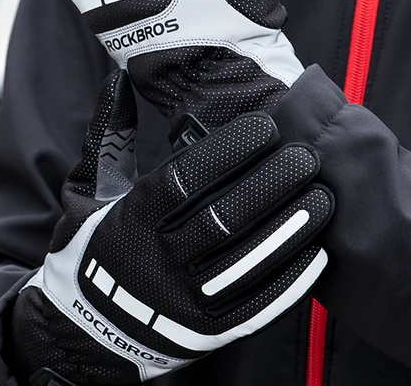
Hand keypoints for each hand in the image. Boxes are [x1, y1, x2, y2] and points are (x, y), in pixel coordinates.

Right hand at [11, 71, 333, 383]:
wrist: (86, 330)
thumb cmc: (91, 246)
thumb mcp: (87, 191)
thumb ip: (107, 136)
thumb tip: (118, 79)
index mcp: (128, 222)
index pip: (182, 183)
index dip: (226, 152)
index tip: (265, 126)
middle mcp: (156, 263)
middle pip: (221, 220)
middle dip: (269, 185)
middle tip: (306, 156)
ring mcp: (183, 302)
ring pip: (244, 263)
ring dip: (290, 229)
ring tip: (324, 196)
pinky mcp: (206, 332)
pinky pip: (255, 307)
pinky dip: (290, 280)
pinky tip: (318, 251)